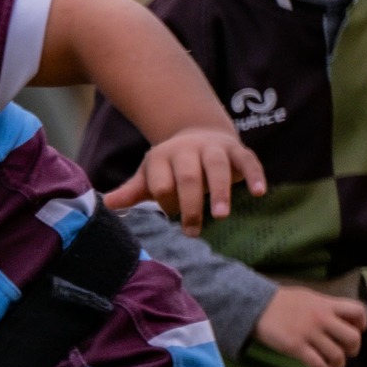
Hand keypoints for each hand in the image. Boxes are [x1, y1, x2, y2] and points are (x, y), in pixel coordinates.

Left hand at [104, 127, 266, 234]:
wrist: (199, 136)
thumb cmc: (171, 168)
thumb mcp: (150, 177)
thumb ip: (133, 191)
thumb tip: (106, 204)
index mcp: (161, 157)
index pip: (160, 182)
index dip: (165, 201)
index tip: (171, 215)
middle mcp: (188, 149)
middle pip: (188, 176)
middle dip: (190, 203)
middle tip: (192, 230)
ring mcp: (214, 148)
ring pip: (217, 167)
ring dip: (219, 191)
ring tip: (221, 216)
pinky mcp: (238, 150)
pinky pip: (248, 161)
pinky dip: (254, 175)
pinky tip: (260, 192)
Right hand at [253, 284, 366, 366]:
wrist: (255, 306)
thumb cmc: (281, 301)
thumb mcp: (308, 297)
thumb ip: (325, 306)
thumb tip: (340, 317)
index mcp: (326, 304)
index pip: (358, 311)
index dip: (362, 323)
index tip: (358, 330)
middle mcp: (322, 319)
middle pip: (352, 337)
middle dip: (353, 348)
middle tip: (347, 352)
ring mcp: (309, 334)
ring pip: (336, 354)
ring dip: (340, 364)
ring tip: (336, 366)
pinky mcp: (296, 347)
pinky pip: (317, 364)